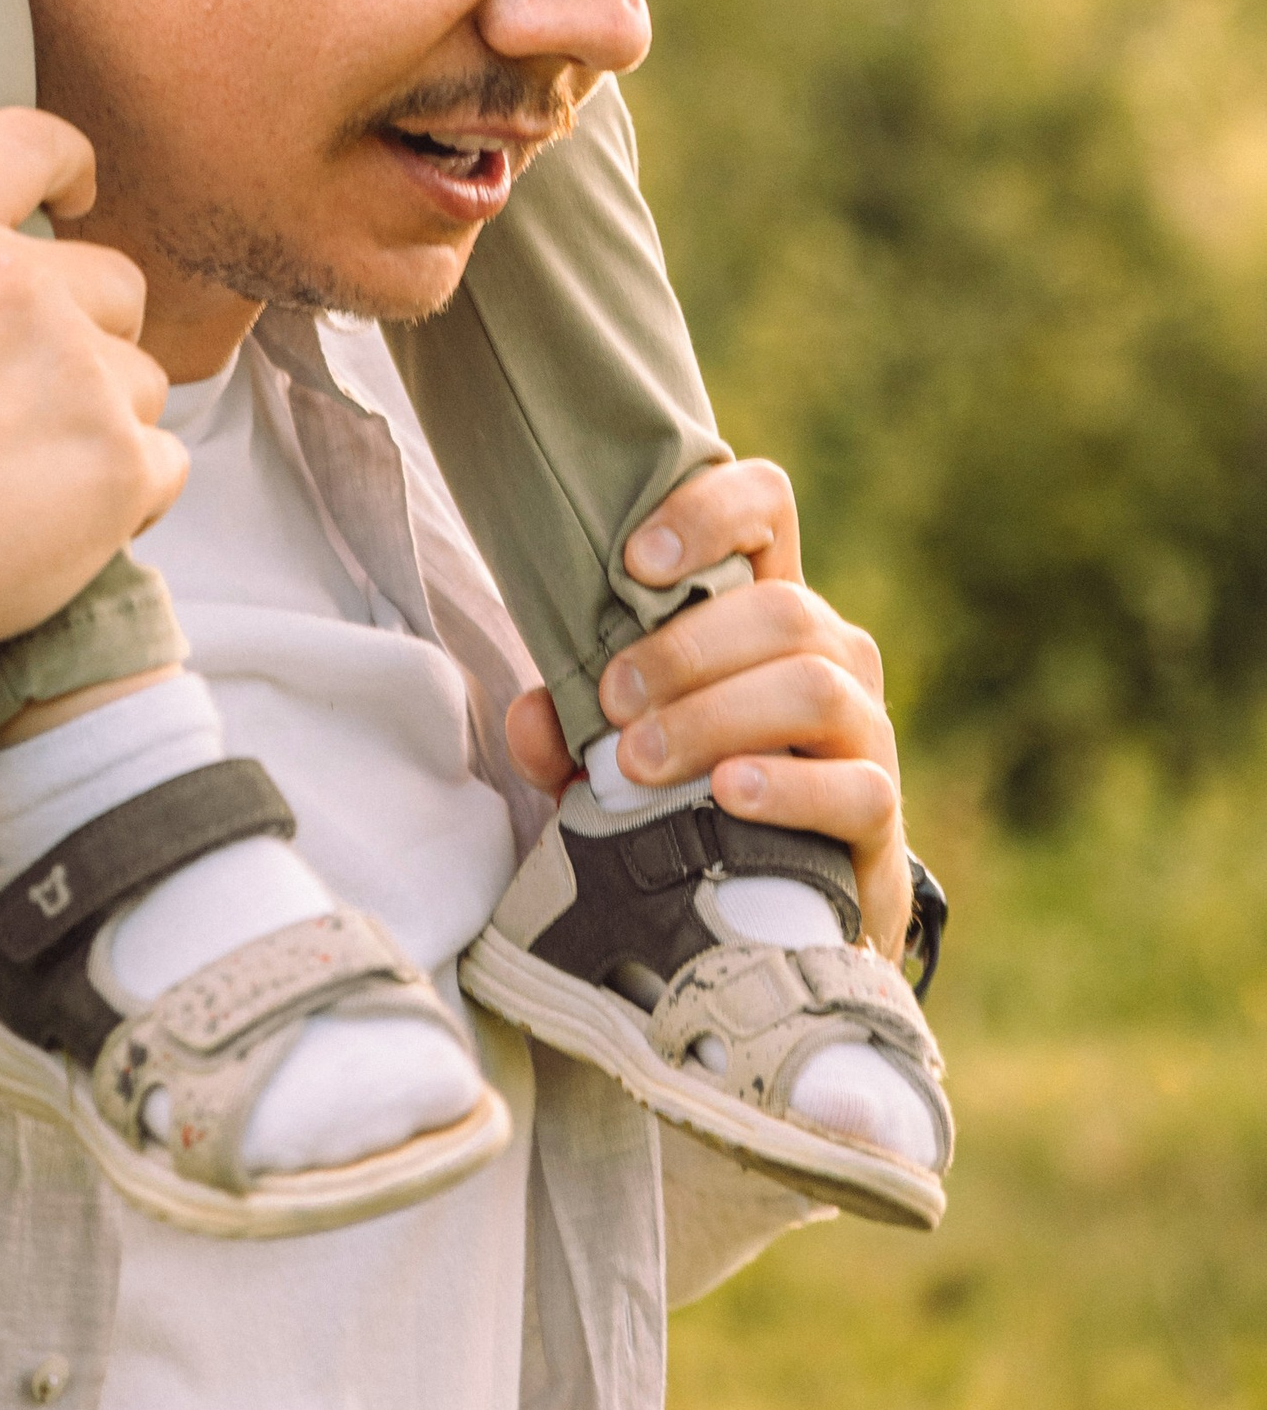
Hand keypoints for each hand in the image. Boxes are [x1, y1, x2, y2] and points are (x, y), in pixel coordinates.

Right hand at [0, 110, 186, 738]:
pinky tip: (54, 531)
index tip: (79, 199)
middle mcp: (14, 283)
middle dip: (89, 337)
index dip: (68, 165)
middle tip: (27, 407)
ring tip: (16, 488)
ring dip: (103, 424)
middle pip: (114, 283)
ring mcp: (77, 370)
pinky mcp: (117, 464)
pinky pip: (165, 463)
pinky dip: (127, 497)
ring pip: (141, 381)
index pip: (30, 142)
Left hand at [502, 457, 914, 961]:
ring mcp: (865, 726)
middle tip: (613, 700)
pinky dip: (786, 788)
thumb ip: (568, 730)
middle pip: (782, 608)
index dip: (708, 511)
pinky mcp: (879, 809)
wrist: (779, 902)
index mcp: (763, 605)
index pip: (765, 507)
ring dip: (716, 717)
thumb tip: (529, 719)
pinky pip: (853, 786)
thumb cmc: (687, 792)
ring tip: (641, 760)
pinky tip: (728, 795)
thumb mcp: (617, 751)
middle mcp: (829, 649)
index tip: (634, 560)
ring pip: (814, 687)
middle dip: (684, 650)